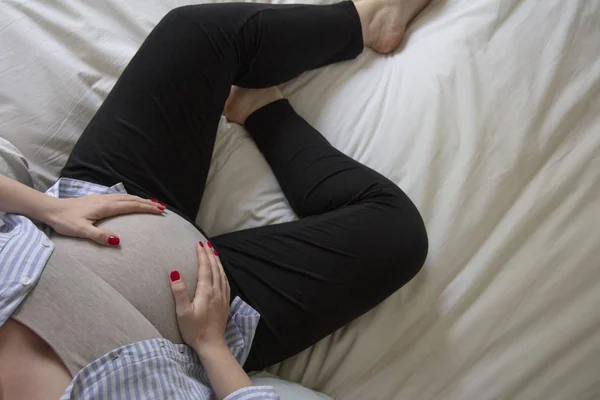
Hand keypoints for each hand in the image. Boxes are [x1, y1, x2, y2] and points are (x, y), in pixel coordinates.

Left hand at [42, 194, 164, 245]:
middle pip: (131, 199)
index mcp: (106, 207)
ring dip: (140, 199)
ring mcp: (101, 198)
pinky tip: (130, 201)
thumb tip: (118, 241)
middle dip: (147, 203)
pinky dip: (130, 199)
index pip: (131, 206)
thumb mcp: (81, 231)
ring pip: (126, 197)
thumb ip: (100, 236)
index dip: (146, 208)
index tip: (160, 211)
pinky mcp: (97, 199)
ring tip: (151, 203)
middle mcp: (106, 200)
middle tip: (162, 207)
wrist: (51, 209)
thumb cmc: (65, 221)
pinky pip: (119, 197)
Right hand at [169, 242, 230, 353]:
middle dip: (210, 255)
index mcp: (206, 291)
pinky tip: (221, 273)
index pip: (205, 268)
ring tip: (214, 254)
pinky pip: (225, 282)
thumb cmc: (195, 330)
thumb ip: (179, 292)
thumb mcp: (182, 312)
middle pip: (215, 268)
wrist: (212, 345)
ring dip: (218, 262)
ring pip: (222, 274)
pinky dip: (222, 273)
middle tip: (206, 244)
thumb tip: (175, 273)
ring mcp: (223, 297)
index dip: (202, 255)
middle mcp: (217, 292)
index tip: (199, 244)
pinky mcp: (225, 304)